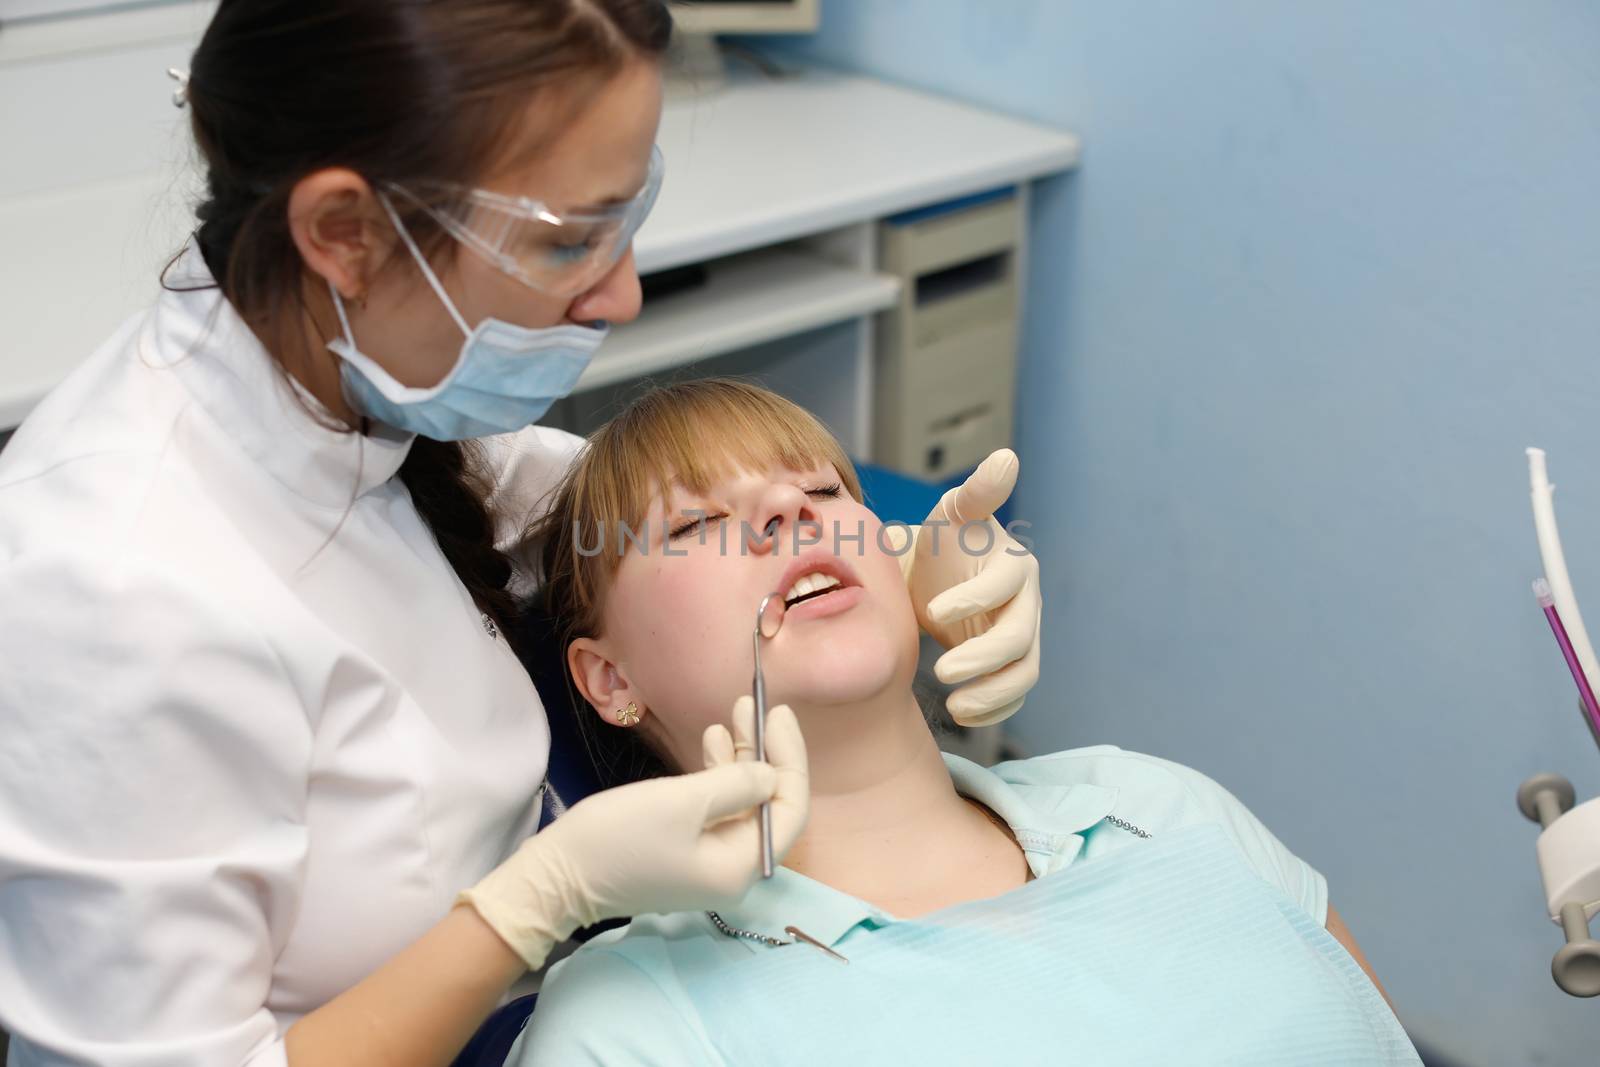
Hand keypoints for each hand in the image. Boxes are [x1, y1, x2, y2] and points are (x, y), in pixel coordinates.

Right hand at [458, 696, 808, 967]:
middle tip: (758, 706)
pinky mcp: (685, 853)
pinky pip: (717, 811)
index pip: (788, 810)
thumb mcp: (683, 802)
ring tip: (734, 713)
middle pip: (769, 805)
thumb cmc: (619, 837)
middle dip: (766, 753)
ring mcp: (708, 864)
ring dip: (740, 758)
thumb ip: (735, 785)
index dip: (789, 759)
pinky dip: (717, 775)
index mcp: (740, 867)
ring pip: (742, 803)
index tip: (779, 714)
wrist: (556, 877)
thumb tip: (770, 775)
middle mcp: (732, 871)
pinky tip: (712, 741)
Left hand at [889, 448, 1041, 727]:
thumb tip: (1006, 456)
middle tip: (941, 672)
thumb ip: (979, 492)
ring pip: (1023, 674)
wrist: (933, 580)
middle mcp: (1027, 604)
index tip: (934, 612)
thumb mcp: (954, 513)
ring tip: (954, 705)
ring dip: (992, 694)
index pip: (1005, 587)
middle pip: (1019, 639)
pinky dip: (994, 709)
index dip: (974, 600)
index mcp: (1016, 566)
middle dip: (983, 659)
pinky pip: (1013, 695)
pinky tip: (962, 713)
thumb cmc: (945, 541)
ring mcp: (1022, 637)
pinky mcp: (1011, 667)